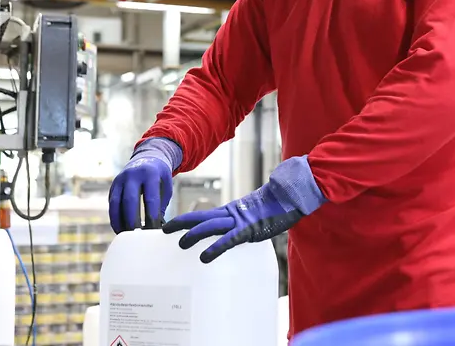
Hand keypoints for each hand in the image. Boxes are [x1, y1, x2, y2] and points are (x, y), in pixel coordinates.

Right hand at [109, 137, 181, 232]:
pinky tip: (120, 229)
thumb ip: (161, 204)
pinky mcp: (113, 185)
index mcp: (150, 173)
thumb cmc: (160, 176)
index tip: (154, 231)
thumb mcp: (166, 186)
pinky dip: (114, 218)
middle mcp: (132, 175)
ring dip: (119, 221)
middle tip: (137, 237)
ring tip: (125, 237)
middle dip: (132, 221)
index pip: (150, 198)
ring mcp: (120, 179)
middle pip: (129, 200)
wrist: (148, 156)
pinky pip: (111, 204)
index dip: (151, 216)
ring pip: (116, 203)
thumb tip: (156, 228)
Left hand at [162, 155, 325, 262]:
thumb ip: (242, 224)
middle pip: (201, 218)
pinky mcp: (249, 230)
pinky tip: (204, 257)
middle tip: (163, 229)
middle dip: (181, 223)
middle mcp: (231, 214)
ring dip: (193, 235)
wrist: (290, 197)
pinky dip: (215, 248)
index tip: (171, 225)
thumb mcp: (254, 217)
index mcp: (231, 211)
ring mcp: (239, 221)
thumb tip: (234, 233)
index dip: (187, 219)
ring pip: (211, 227)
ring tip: (180, 244)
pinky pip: (229, 240)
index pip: (204, 216)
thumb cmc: (275, 209)